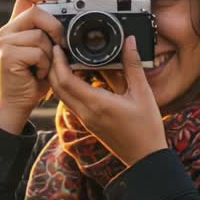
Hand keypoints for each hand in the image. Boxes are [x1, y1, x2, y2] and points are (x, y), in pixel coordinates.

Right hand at [0, 0, 64, 133]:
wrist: (17, 104)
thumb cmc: (34, 79)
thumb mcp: (44, 52)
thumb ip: (49, 35)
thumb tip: (69, 22)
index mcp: (15, 26)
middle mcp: (7, 31)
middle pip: (36, 12)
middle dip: (56, 27)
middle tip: (63, 45)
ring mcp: (5, 43)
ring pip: (40, 36)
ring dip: (50, 55)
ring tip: (44, 68)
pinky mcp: (8, 55)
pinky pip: (38, 52)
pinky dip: (45, 66)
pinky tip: (39, 75)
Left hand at [47, 36, 168, 166]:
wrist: (145, 158)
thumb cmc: (147, 128)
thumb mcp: (143, 93)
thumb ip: (133, 65)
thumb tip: (129, 41)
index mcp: (96, 104)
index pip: (65, 80)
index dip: (57, 62)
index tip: (58, 47)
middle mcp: (85, 112)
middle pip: (57, 87)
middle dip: (52, 67)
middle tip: (57, 49)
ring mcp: (85, 119)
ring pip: (61, 96)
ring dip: (57, 78)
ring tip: (64, 59)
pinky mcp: (88, 123)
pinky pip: (70, 102)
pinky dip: (67, 88)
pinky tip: (77, 76)